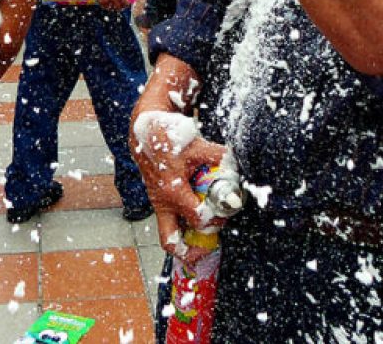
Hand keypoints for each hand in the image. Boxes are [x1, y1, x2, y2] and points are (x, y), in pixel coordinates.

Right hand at [91, 0, 129, 10]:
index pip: (126, 2)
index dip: (126, 4)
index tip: (125, 4)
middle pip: (119, 7)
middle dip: (119, 7)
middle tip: (119, 6)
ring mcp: (108, 0)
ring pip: (111, 7)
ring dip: (112, 6)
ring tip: (112, 4)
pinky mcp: (101, 1)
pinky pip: (105, 6)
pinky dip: (106, 5)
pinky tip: (106, 2)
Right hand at [132, 118, 228, 265]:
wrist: (145, 130)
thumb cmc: (168, 138)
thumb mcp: (196, 145)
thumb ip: (218, 157)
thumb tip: (237, 164)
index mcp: (173, 192)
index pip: (198, 218)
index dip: (217, 218)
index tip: (228, 210)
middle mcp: (163, 203)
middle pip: (172, 242)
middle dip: (190, 252)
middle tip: (209, 250)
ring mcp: (159, 204)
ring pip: (170, 234)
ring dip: (188, 239)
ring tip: (206, 242)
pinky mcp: (159, 200)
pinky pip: (171, 221)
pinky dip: (184, 224)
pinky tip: (199, 218)